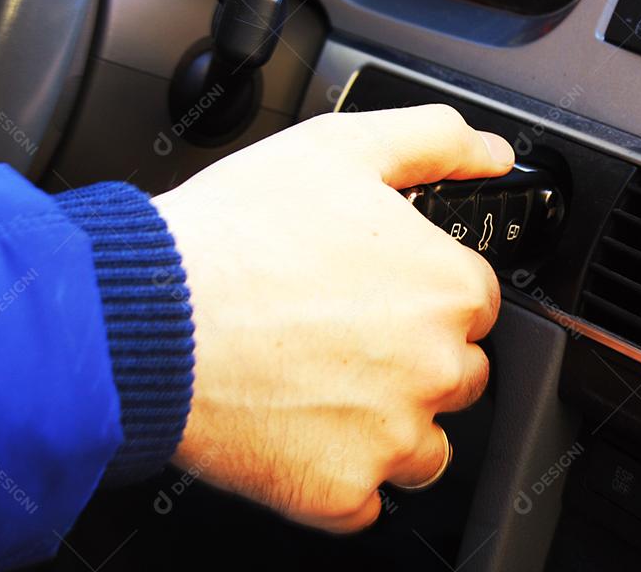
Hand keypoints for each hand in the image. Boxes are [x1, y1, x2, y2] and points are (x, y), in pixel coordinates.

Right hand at [152, 105, 513, 532]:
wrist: (147, 315)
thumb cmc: (235, 233)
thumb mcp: (342, 148)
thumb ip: (435, 140)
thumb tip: (493, 153)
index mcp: (448, 289)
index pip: (475, 303)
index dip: (427, 293)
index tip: (382, 293)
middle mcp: (436, 368)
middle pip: (457, 374)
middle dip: (416, 359)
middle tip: (344, 336)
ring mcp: (391, 437)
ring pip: (423, 446)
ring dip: (388, 426)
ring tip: (320, 389)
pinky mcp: (340, 492)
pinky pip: (363, 500)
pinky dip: (337, 477)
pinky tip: (296, 434)